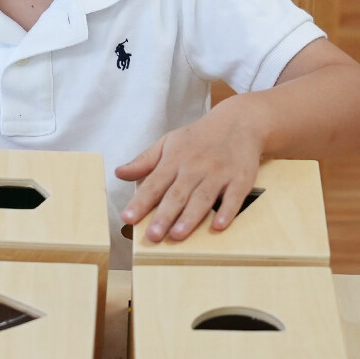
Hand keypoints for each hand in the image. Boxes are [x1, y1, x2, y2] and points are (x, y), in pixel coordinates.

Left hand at [115, 99, 265, 242]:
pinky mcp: (240, 180)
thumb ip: (144, 161)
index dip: (140, 201)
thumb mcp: (168, 142)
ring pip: (202, 198)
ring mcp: (219, 174)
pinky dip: (227, 212)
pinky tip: (218, 226)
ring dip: (190, 218)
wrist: (238, 122)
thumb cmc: (198, 137)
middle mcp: (195, 167)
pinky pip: (234, 198)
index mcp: (175, 159)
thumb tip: (119, 173)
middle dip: (164, 215)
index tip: (128, 218)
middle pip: (177, 194)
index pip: (154, 183)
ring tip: (177, 235)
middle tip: (153, 236)